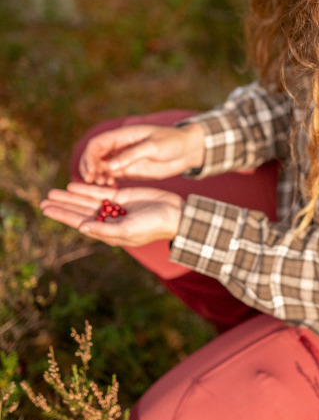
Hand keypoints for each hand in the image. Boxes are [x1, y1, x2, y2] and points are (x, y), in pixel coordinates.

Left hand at [40, 183, 184, 246]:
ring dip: (70, 197)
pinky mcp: (122, 197)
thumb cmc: (153, 226)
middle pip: (79, 211)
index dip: (63, 215)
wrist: (175, 214)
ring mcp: (114, 208)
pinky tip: (73, 186)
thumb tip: (81, 228)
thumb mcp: (128, 231)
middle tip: (43, 200)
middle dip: (62, 206)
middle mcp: (108, 221)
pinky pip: (100, 192)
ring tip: (53, 192)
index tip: (47, 210)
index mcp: (107, 232)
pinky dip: (87, 189)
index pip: (79, 222)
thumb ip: (104, 230)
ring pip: (87, 201)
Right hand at [79, 123, 204, 184]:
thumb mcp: (153, 147)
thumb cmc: (172, 142)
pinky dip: (106, 181)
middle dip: (89, 168)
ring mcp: (123, 159)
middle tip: (92, 182)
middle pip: (94, 156)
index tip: (91, 173)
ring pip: (101, 167)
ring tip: (102, 185)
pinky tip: (109, 188)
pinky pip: (111, 175)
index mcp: (123, 135)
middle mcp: (119, 147)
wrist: (187, 149)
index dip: (90, 157)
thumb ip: (131, 155)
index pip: (96, 144)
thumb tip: (109, 166)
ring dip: (97, 176)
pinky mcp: (129, 170)